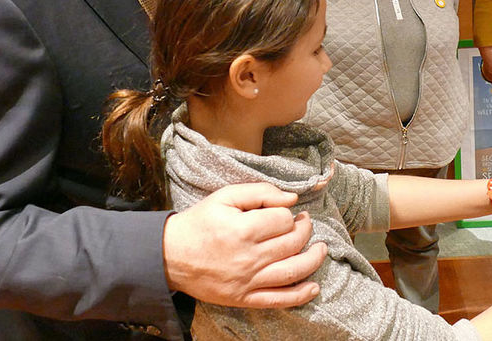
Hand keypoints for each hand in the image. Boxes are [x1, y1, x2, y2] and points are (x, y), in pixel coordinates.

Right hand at [162, 182, 326, 307]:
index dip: (288, 213)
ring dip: (314, 259)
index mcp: (243, 229)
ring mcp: (248, 281)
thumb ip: (260, 192)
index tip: (285, 212)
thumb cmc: (199, 222)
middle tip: (304, 223)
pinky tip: (314, 286)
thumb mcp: (224, 196)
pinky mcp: (244, 298)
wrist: (170, 256)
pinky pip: (279, 300)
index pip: (283, 220)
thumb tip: (292, 198)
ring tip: (320, 248)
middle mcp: (249, 257)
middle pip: (293, 243)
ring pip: (294, 271)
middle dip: (305, 230)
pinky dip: (301, 295)